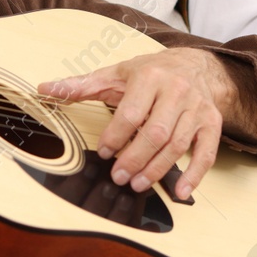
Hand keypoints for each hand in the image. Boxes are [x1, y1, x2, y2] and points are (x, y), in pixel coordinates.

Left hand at [38, 47, 229, 200]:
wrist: (194, 65)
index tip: (104, 152)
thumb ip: (81, 85)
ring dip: (156, 170)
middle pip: (156, 133)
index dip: (116, 137)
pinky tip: (180, 191)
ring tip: (137, 184)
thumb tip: (44, 88)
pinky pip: (207, 152)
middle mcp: (177, 91)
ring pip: (177, 145)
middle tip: (118, 177)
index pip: (132, 113)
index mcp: (150, 77)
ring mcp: (197, 108)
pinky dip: (195, 174)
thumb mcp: (115, 74)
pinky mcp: (212, 123)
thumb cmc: (150, 73)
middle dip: (134, 159)